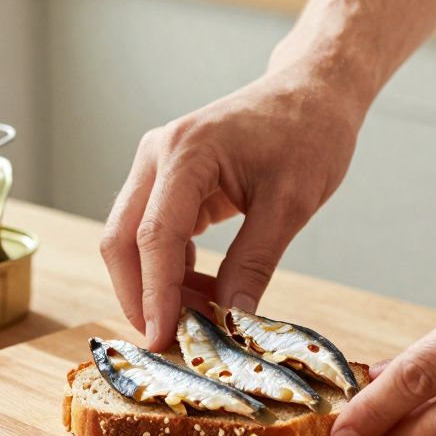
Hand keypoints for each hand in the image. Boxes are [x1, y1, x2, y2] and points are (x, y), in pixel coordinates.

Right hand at [100, 68, 362, 348]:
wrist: (313, 91)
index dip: (154, 295)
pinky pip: (156, 235)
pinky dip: (173, 270)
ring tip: (202, 320)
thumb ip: (255, 263)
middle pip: (122, 240)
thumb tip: (233, 322)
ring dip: (158, 286)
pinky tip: (207, 292)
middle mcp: (158, 156)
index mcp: (186, 152)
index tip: (163, 340)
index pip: (153, 236)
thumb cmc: (309, 133)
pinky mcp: (169, 182)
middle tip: (170, 343)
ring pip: (133, 241)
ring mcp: (158, 167)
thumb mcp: (291, 204)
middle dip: (139, 296)